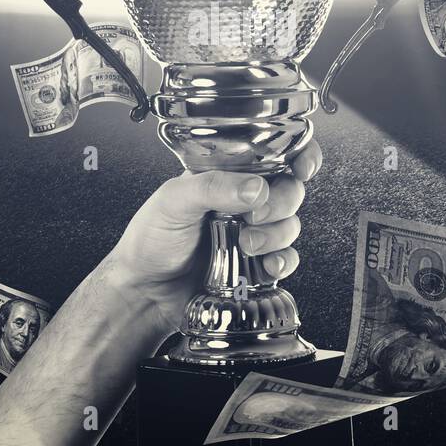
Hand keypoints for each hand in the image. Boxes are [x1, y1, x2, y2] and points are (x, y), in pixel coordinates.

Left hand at [107, 141, 322, 335]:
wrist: (144, 291)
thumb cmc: (150, 239)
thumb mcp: (173, 200)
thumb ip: (213, 186)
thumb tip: (256, 187)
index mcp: (226, 174)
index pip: (273, 154)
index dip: (298, 155)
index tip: (301, 167)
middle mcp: (243, 201)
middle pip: (290, 189)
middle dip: (281, 202)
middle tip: (253, 215)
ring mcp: (253, 233)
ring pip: (291, 225)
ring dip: (276, 234)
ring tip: (245, 244)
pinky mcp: (256, 266)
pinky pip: (287, 260)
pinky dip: (282, 261)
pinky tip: (265, 266)